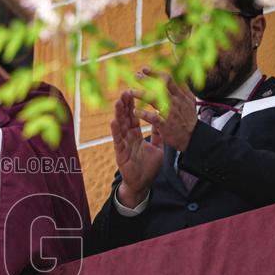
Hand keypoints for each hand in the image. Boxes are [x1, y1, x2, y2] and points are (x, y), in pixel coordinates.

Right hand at [110, 91, 163, 207]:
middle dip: (125, 105)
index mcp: (136, 136)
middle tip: (124, 91)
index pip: (134, 117)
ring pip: (120, 127)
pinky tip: (113, 121)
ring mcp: (123, 145)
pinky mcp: (120, 153)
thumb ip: (158, 135)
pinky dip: (115, 131)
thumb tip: (161, 122)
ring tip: (117, 101)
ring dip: (118, 114)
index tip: (133, 92)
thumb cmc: (148, 167)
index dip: (133, 105)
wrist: (143, 184)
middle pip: (126, 118)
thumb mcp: (158, 148)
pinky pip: (118, 140)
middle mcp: (128, 138)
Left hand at [132, 67, 197, 151]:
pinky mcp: (166, 125)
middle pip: (161, 86)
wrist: (194, 137)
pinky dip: (143, 114)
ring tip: (130, 91)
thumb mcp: (189, 101)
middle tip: (135, 75)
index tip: (145, 69)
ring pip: (155, 99)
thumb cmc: (188, 118)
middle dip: (147, 80)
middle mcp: (177, 101)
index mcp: (182, 94)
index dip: (156, 73)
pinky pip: (153, 117)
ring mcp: (171, 112)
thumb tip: (177, 75)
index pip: (169, 79)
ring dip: (141, 94)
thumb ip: (181, 89)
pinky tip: (135, 111)